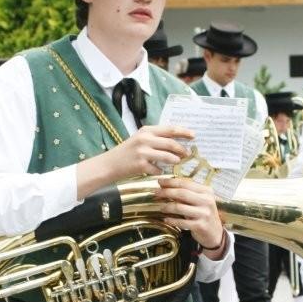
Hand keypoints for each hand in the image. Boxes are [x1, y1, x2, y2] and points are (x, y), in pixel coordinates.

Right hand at [78, 125, 192, 199]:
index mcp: (146, 131)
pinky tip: (158, 172)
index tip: (193, 135)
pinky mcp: (140, 165)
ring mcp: (142, 152)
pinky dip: (160, 172)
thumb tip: (176, 141)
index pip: (170, 129)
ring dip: (174, 161)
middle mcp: (145, 139)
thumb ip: (156, 139)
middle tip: (188, 154)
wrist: (109, 165)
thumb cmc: (127, 153)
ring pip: (167, 157)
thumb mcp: (140, 140)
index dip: (184, 132)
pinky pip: (158, 170)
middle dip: (183, 149)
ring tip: (177, 162)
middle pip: (171, 143)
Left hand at [154, 177, 226, 259]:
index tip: (159, 182)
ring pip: (180, 207)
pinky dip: (172, 220)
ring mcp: (204, 213)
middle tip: (156, 193)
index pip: (186, 183)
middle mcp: (207, 201)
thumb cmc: (204, 214)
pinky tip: (166, 220)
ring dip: (168, 207)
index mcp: (206, 191)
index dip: (171, 182)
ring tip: (161, 207)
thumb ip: (185, 193)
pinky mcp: (200, 225)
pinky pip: (182, 222)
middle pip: (182, 193)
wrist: (215, 233)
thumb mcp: (199, 201)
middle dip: (166, 192)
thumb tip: (166, 187)